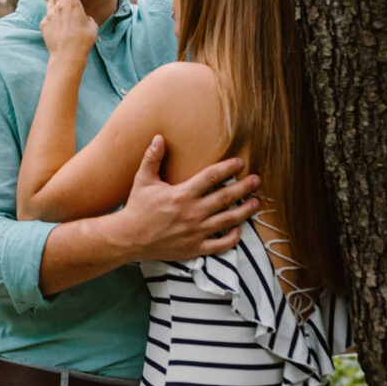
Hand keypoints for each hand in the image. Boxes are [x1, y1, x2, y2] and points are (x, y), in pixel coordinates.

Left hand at [41, 0, 96, 64]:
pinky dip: (51, 22)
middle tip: (70, 15)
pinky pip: (47, 18)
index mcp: (73, 3)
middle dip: (63, 1)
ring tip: (62, 23)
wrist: (68, 55)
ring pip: (51, 5)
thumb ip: (87, 17)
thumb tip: (84, 17)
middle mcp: (60, 6)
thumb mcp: (92, 26)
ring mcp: (50, 14)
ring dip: (55, 9)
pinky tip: (57, 32)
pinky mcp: (43, 23)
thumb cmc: (84, 41)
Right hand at [114, 135, 260, 261]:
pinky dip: (233, 238)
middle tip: (257, 180)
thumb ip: (152, 158)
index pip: (211, 177)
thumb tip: (159, 137)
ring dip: (245, 211)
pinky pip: (220, 244)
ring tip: (256, 202)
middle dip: (244, 187)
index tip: (240, 163)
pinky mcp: (195, 248)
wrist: (129, 238)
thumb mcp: (142, 180)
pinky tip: (239, 229)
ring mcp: (195, 232)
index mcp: (181, 194)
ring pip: (228, 220)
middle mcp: (192, 213)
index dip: (228, 168)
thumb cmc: (137, 207)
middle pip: (226, 198)